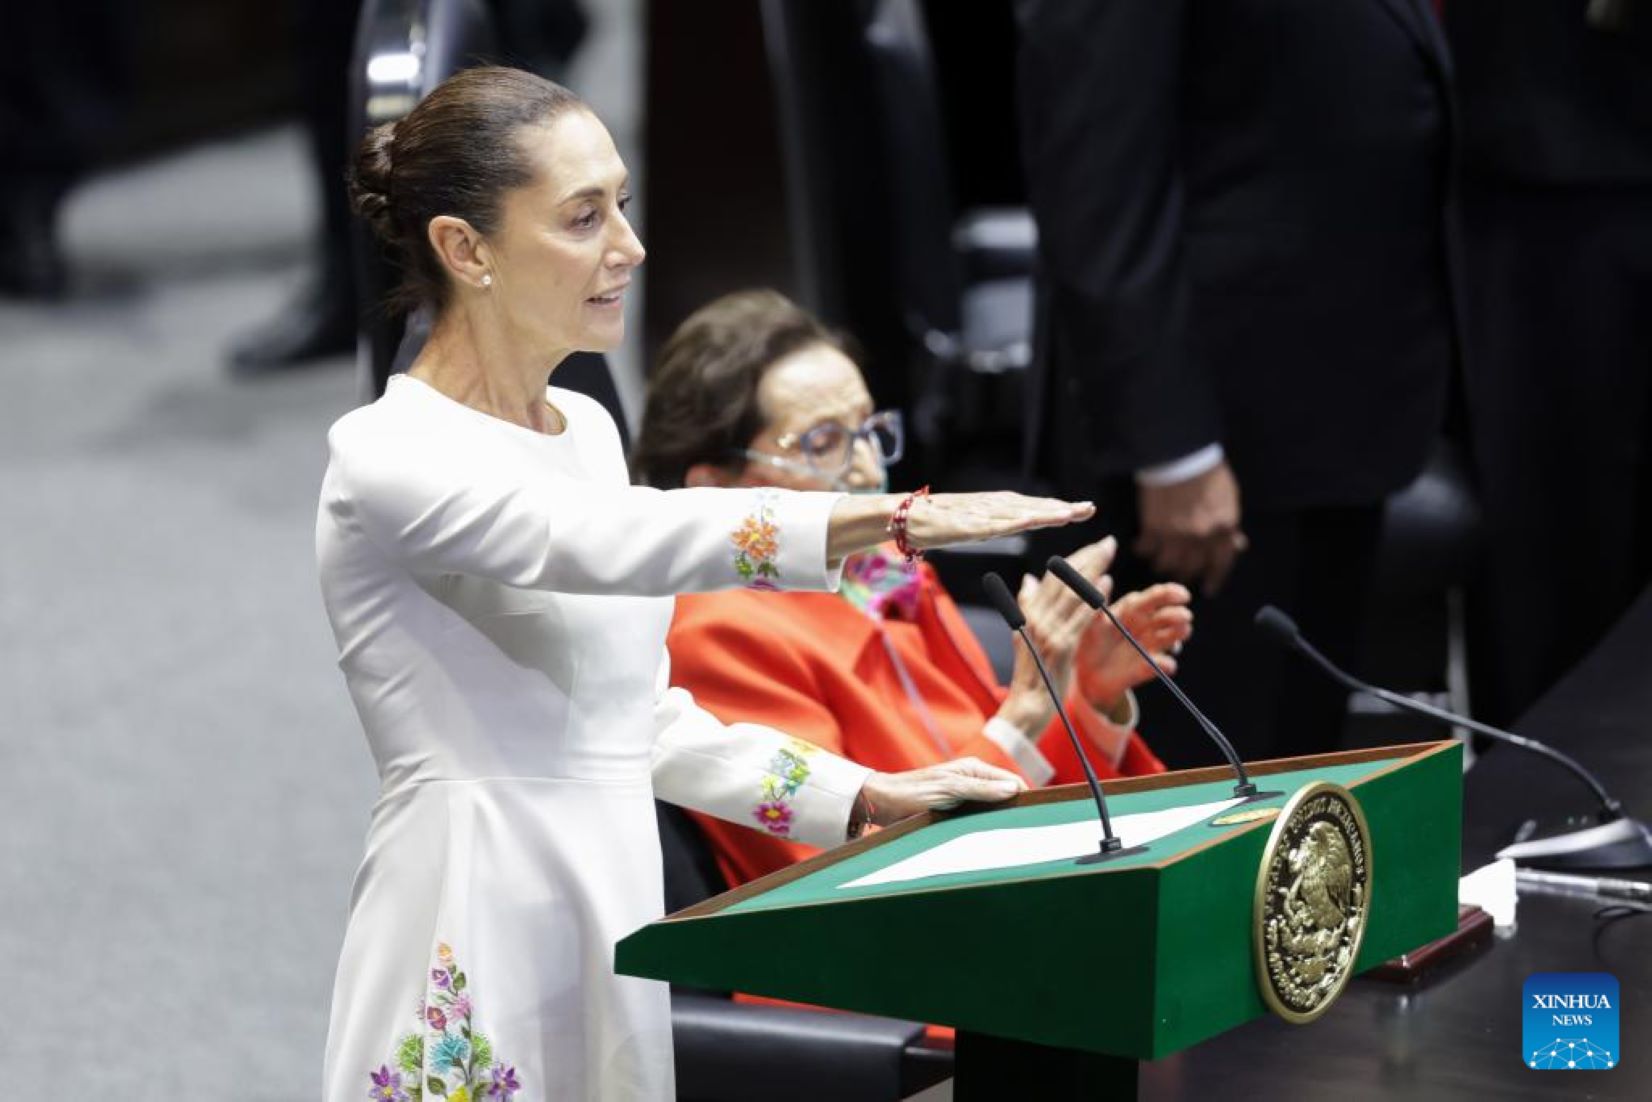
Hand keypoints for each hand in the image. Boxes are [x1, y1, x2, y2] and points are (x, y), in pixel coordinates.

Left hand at [859, 757, 1027, 824]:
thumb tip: (1013, 789)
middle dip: (1014, 810)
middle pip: (1004, 795)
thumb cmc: (912, 793)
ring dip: (999, 819)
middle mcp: (972, 780)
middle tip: (1025, 831)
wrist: (882, 802)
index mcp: (974, 769)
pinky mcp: (955, 809)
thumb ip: (980, 789)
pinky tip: (989, 837)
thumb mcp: (949, 790)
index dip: (1024, 796)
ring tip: (1009, 837)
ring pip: (993, 808)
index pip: (1012, 782)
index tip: (1036, 816)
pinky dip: (985, 825)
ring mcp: (964, 795)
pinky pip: (979, 817)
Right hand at [903, 491, 1093, 549]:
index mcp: (997, 507)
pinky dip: (1014, 521)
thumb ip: (996, 524)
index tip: (1084, 509)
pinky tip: (1031, 520)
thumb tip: (1019, 523)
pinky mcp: (967, 525)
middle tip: (1089, 508)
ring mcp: (980, 515)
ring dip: (1044, 513)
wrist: (906, 517)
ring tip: (1069, 514)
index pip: (1034, 507)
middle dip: (1062, 508)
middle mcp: (993, 506)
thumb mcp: (975, 525)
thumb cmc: (938, 522)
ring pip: (1019, 513)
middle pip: (1033, 507)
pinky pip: (994, 524)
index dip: (1060, 507)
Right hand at [996, 536, 1119, 734]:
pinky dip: (1093, 599)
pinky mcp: (1061, 647)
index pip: (1052, 578)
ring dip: (1093, 571)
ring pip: (1072, 594)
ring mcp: (1047, 632)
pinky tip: (1106, 585)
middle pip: (1063, 580)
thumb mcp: (1024, 636)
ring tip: (1109, 554)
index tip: (1094, 547)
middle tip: (1109, 544)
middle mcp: (1035, 619)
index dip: (1074, 560)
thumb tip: (1029, 579)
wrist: (1028, 705)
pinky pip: (1080, 618)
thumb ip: (1027, 606)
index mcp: (1028, 613)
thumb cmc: (1031, 673)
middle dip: (1088, 559)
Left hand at [1075, 582, 1193, 710]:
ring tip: (1183, 631)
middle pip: (1166, 616)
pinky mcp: (1146, 669)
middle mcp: (1144, 627)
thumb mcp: (1088, 623)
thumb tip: (1106, 578)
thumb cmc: (1085, 642)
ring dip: (1178, 634)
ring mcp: (1148, 647)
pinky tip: (1167, 664)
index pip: (1154, 597)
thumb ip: (1097, 605)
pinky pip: (1159, 666)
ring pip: (1170, 638)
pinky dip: (1165, 665)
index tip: (1182, 595)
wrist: (1083, 675)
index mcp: (1131, 611)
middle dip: (1177, 615)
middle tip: (1185, 616)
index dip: (1169, 594)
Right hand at [1136, 460, 1246, 594]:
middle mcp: (1201, 538)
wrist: (1180, 454)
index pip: (1221, 563)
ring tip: (1160, 561)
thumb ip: (1230, 525)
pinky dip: (1144, 550)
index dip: (1214, 578)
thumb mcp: (1229, 498)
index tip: (1208, 588)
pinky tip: (1142, 547)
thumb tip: (1236, 544)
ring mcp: (1176, 535)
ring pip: (1168, 564)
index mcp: (1223, 529)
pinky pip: (1147, 549)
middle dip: (1186, 573)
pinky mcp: (1153, 528)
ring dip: (1163, 564)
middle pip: (1192, 568)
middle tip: (1180, 575)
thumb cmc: (1207, 473)